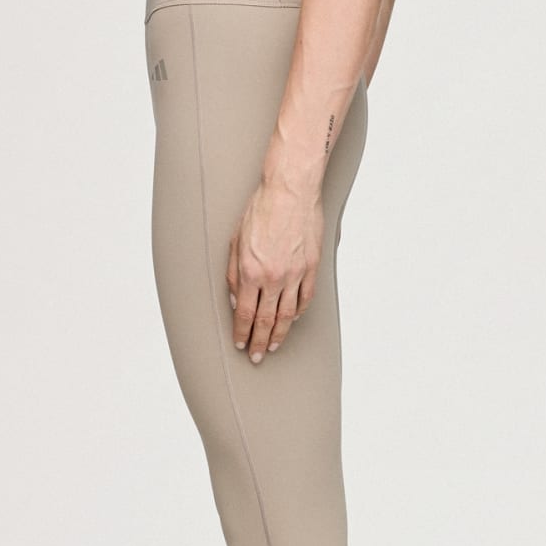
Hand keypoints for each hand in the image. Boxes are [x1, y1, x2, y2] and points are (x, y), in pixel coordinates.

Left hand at [226, 176, 324, 361]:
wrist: (290, 190)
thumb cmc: (260, 210)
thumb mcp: (235, 240)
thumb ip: (233, 273)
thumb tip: (235, 299)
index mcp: (251, 271)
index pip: (245, 313)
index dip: (242, 332)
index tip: (240, 344)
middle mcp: (274, 277)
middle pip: (266, 320)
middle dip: (259, 342)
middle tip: (257, 356)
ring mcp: (295, 273)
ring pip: (287, 315)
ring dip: (279, 333)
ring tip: (274, 345)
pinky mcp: (312, 266)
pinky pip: (306, 298)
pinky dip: (298, 313)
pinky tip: (292, 320)